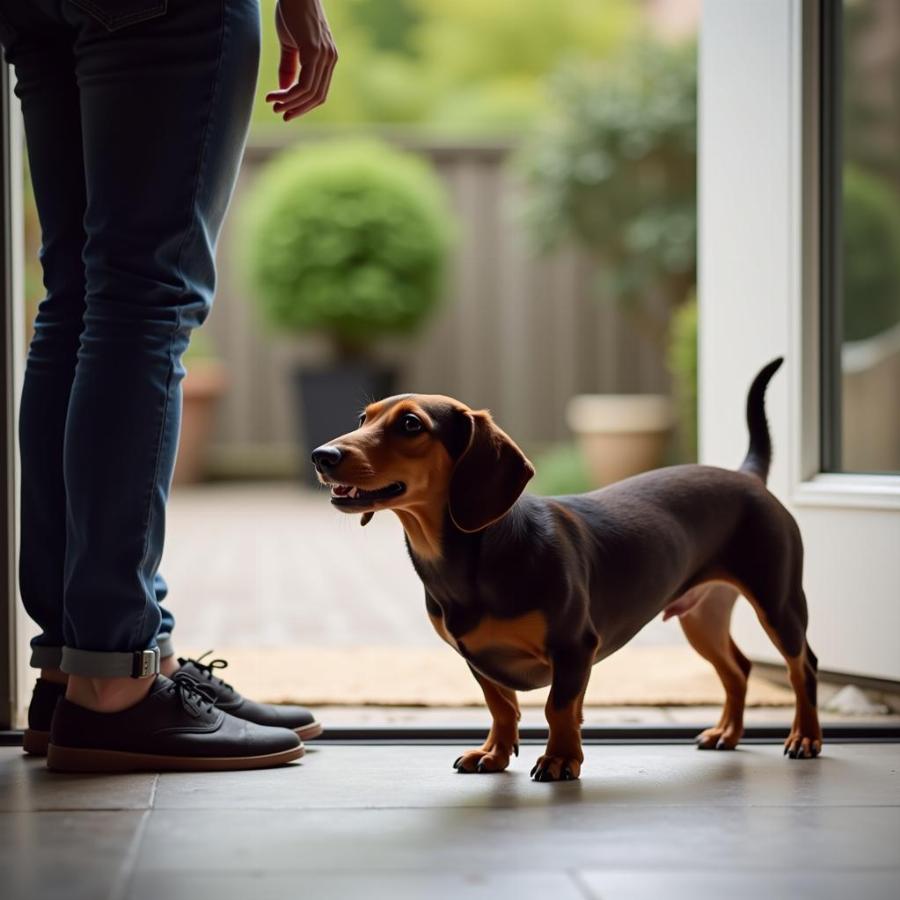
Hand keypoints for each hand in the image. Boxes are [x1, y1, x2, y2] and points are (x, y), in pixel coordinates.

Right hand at [265, 0, 336, 121]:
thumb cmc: (290, 13)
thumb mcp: (290, 44)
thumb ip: (290, 67)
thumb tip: (285, 90)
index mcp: (328, 59)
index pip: (319, 92)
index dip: (303, 105)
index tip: (285, 110)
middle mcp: (330, 59)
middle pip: (317, 97)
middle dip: (298, 109)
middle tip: (279, 113)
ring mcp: (325, 56)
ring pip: (310, 94)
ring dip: (290, 103)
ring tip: (273, 105)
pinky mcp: (315, 52)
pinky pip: (304, 84)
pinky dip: (289, 94)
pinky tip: (275, 94)